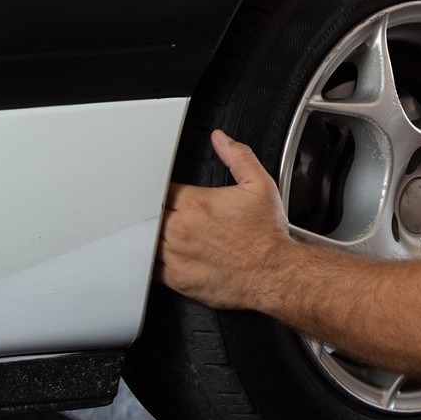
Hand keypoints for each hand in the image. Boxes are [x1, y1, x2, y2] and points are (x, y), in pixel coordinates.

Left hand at [157, 129, 292, 309]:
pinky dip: (151, 261)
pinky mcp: (177, 279)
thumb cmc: (267, 234)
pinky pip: (150, 268)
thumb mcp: (260, 185)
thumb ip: (238, 157)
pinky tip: (161, 255)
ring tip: (161, 232)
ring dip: (150, 235)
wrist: (275, 272)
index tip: (170, 194)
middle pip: (148, 214)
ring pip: (145, 240)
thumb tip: (221, 139)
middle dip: (155, 211)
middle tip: (165, 212)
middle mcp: (181, 229)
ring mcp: (177, 256)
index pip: (160, 188)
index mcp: (196, 204)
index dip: (163, 188)